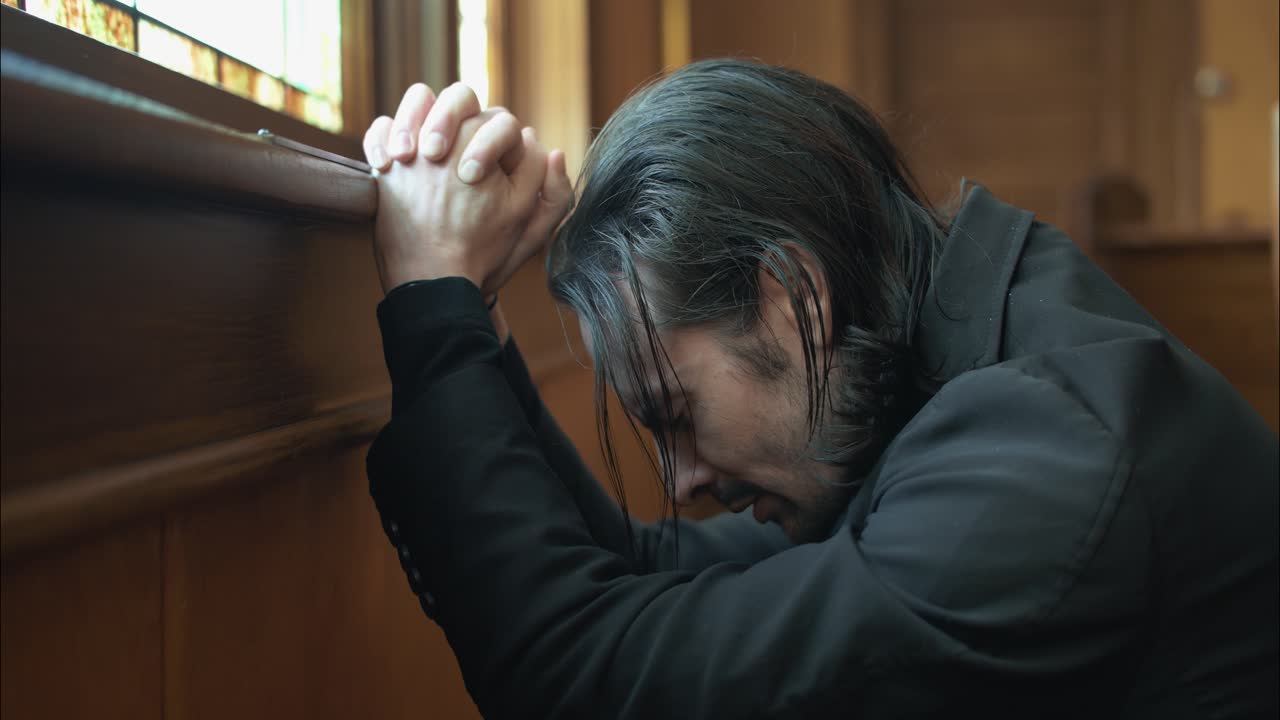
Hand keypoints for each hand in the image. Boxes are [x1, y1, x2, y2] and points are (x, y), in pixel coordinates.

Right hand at [362, 84, 573, 295]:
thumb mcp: (528, 234)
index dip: (487, 139)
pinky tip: (382, 164)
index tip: (469, 176)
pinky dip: (379, 138)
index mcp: (500, 153)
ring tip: (404, 156)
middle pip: (459, 99)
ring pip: (420, 100)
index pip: (498, 120)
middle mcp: (464, 142)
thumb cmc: (485, 255)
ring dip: (411, 118)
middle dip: (446, 120)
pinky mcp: (393, 159)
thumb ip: (554, 199)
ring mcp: (425, 147)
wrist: (438, 280)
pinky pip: (382, 128)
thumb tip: (554, 152)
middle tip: (432, 155)